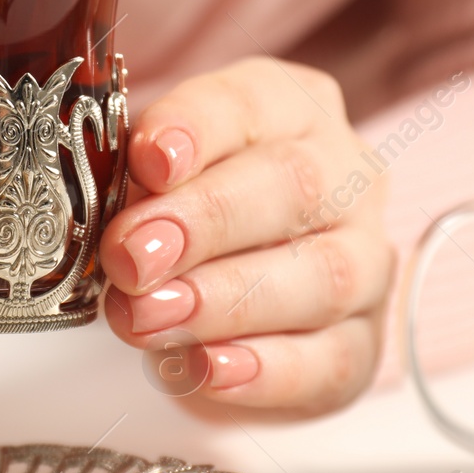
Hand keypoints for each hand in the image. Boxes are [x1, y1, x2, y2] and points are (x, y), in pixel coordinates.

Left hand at [101, 58, 394, 416]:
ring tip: (148, 320)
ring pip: (322, 276)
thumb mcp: (146, 180)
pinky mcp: (363, 343)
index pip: (251, 103)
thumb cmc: (180, 217)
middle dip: (204, 223)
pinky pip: (332, 359)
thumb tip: (108, 214)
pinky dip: (267, 370)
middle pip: (295, 186)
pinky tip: (208, 369)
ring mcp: (365, 261)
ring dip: (224, 301)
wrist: (218, 299)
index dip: (197, 129)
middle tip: (131, 259)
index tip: (148, 162)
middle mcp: (343, 176)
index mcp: (289, 110)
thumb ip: (133, 183)